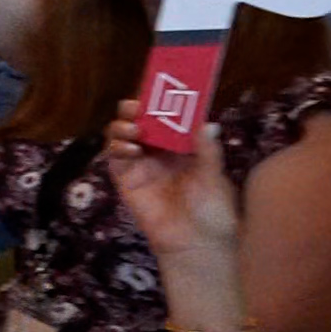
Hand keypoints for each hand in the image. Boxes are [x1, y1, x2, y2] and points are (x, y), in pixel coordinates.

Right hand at [102, 113, 239, 259]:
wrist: (197, 246)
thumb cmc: (213, 213)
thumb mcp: (216, 179)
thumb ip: (208, 152)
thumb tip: (207, 123)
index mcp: (184, 147)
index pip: (170, 116)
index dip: (165, 101)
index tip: (163, 85)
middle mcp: (160, 151)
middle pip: (143, 120)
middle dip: (138, 107)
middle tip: (139, 104)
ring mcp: (141, 164)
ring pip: (124, 133)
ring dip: (125, 124)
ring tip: (134, 127)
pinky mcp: (126, 179)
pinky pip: (115, 156)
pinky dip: (118, 146)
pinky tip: (131, 146)